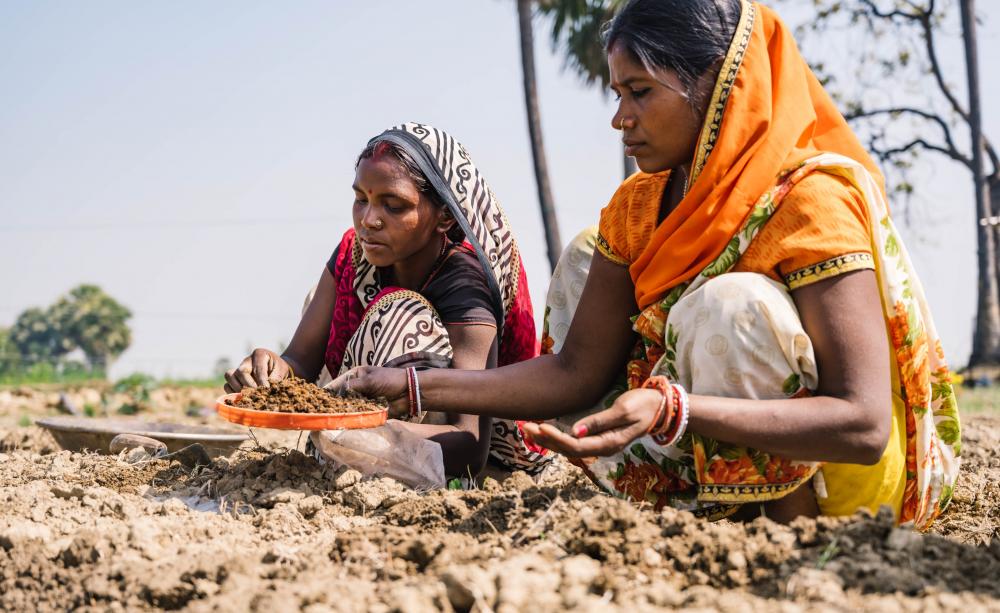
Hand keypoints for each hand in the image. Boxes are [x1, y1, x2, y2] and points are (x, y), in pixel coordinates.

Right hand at [224, 348, 290, 392]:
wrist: (276, 369)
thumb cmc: (279, 369)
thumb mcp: (281, 370)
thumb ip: (276, 378)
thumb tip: (267, 389)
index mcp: (259, 354)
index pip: (258, 369)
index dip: (262, 381)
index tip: (266, 390)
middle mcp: (246, 361)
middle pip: (241, 372)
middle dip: (249, 385)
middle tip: (258, 394)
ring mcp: (238, 369)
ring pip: (229, 376)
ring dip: (238, 389)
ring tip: (249, 396)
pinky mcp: (234, 379)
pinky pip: (227, 385)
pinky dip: (232, 393)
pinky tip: (243, 398)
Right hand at [327, 366, 408, 417]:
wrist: (410, 392)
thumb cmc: (391, 380)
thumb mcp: (370, 380)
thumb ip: (353, 386)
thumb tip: (337, 393)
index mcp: (357, 376)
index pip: (340, 383)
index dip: (331, 391)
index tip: (320, 398)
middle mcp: (358, 388)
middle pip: (343, 397)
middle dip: (336, 404)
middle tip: (325, 411)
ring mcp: (364, 401)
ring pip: (350, 408)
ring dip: (345, 412)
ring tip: (334, 418)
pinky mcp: (370, 411)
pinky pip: (359, 416)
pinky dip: (354, 418)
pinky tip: (346, 422)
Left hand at [519, 388, 663, 456]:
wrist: (661, 407)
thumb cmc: (644, 405)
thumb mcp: (623, 410)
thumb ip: (599, 422)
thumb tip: (575, 432)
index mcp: (609, 443)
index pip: (575, 445)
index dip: (556, 438)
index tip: (540, 427)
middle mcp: (603, 447)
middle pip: (568, 449)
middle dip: (545, 439)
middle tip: (524, 426)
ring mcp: (601, 444)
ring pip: (569, 447)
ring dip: (548, 439)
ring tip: (528, 428)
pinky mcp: (599, 438)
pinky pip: (574, 441)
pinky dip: (557, 436)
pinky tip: (545, 430)